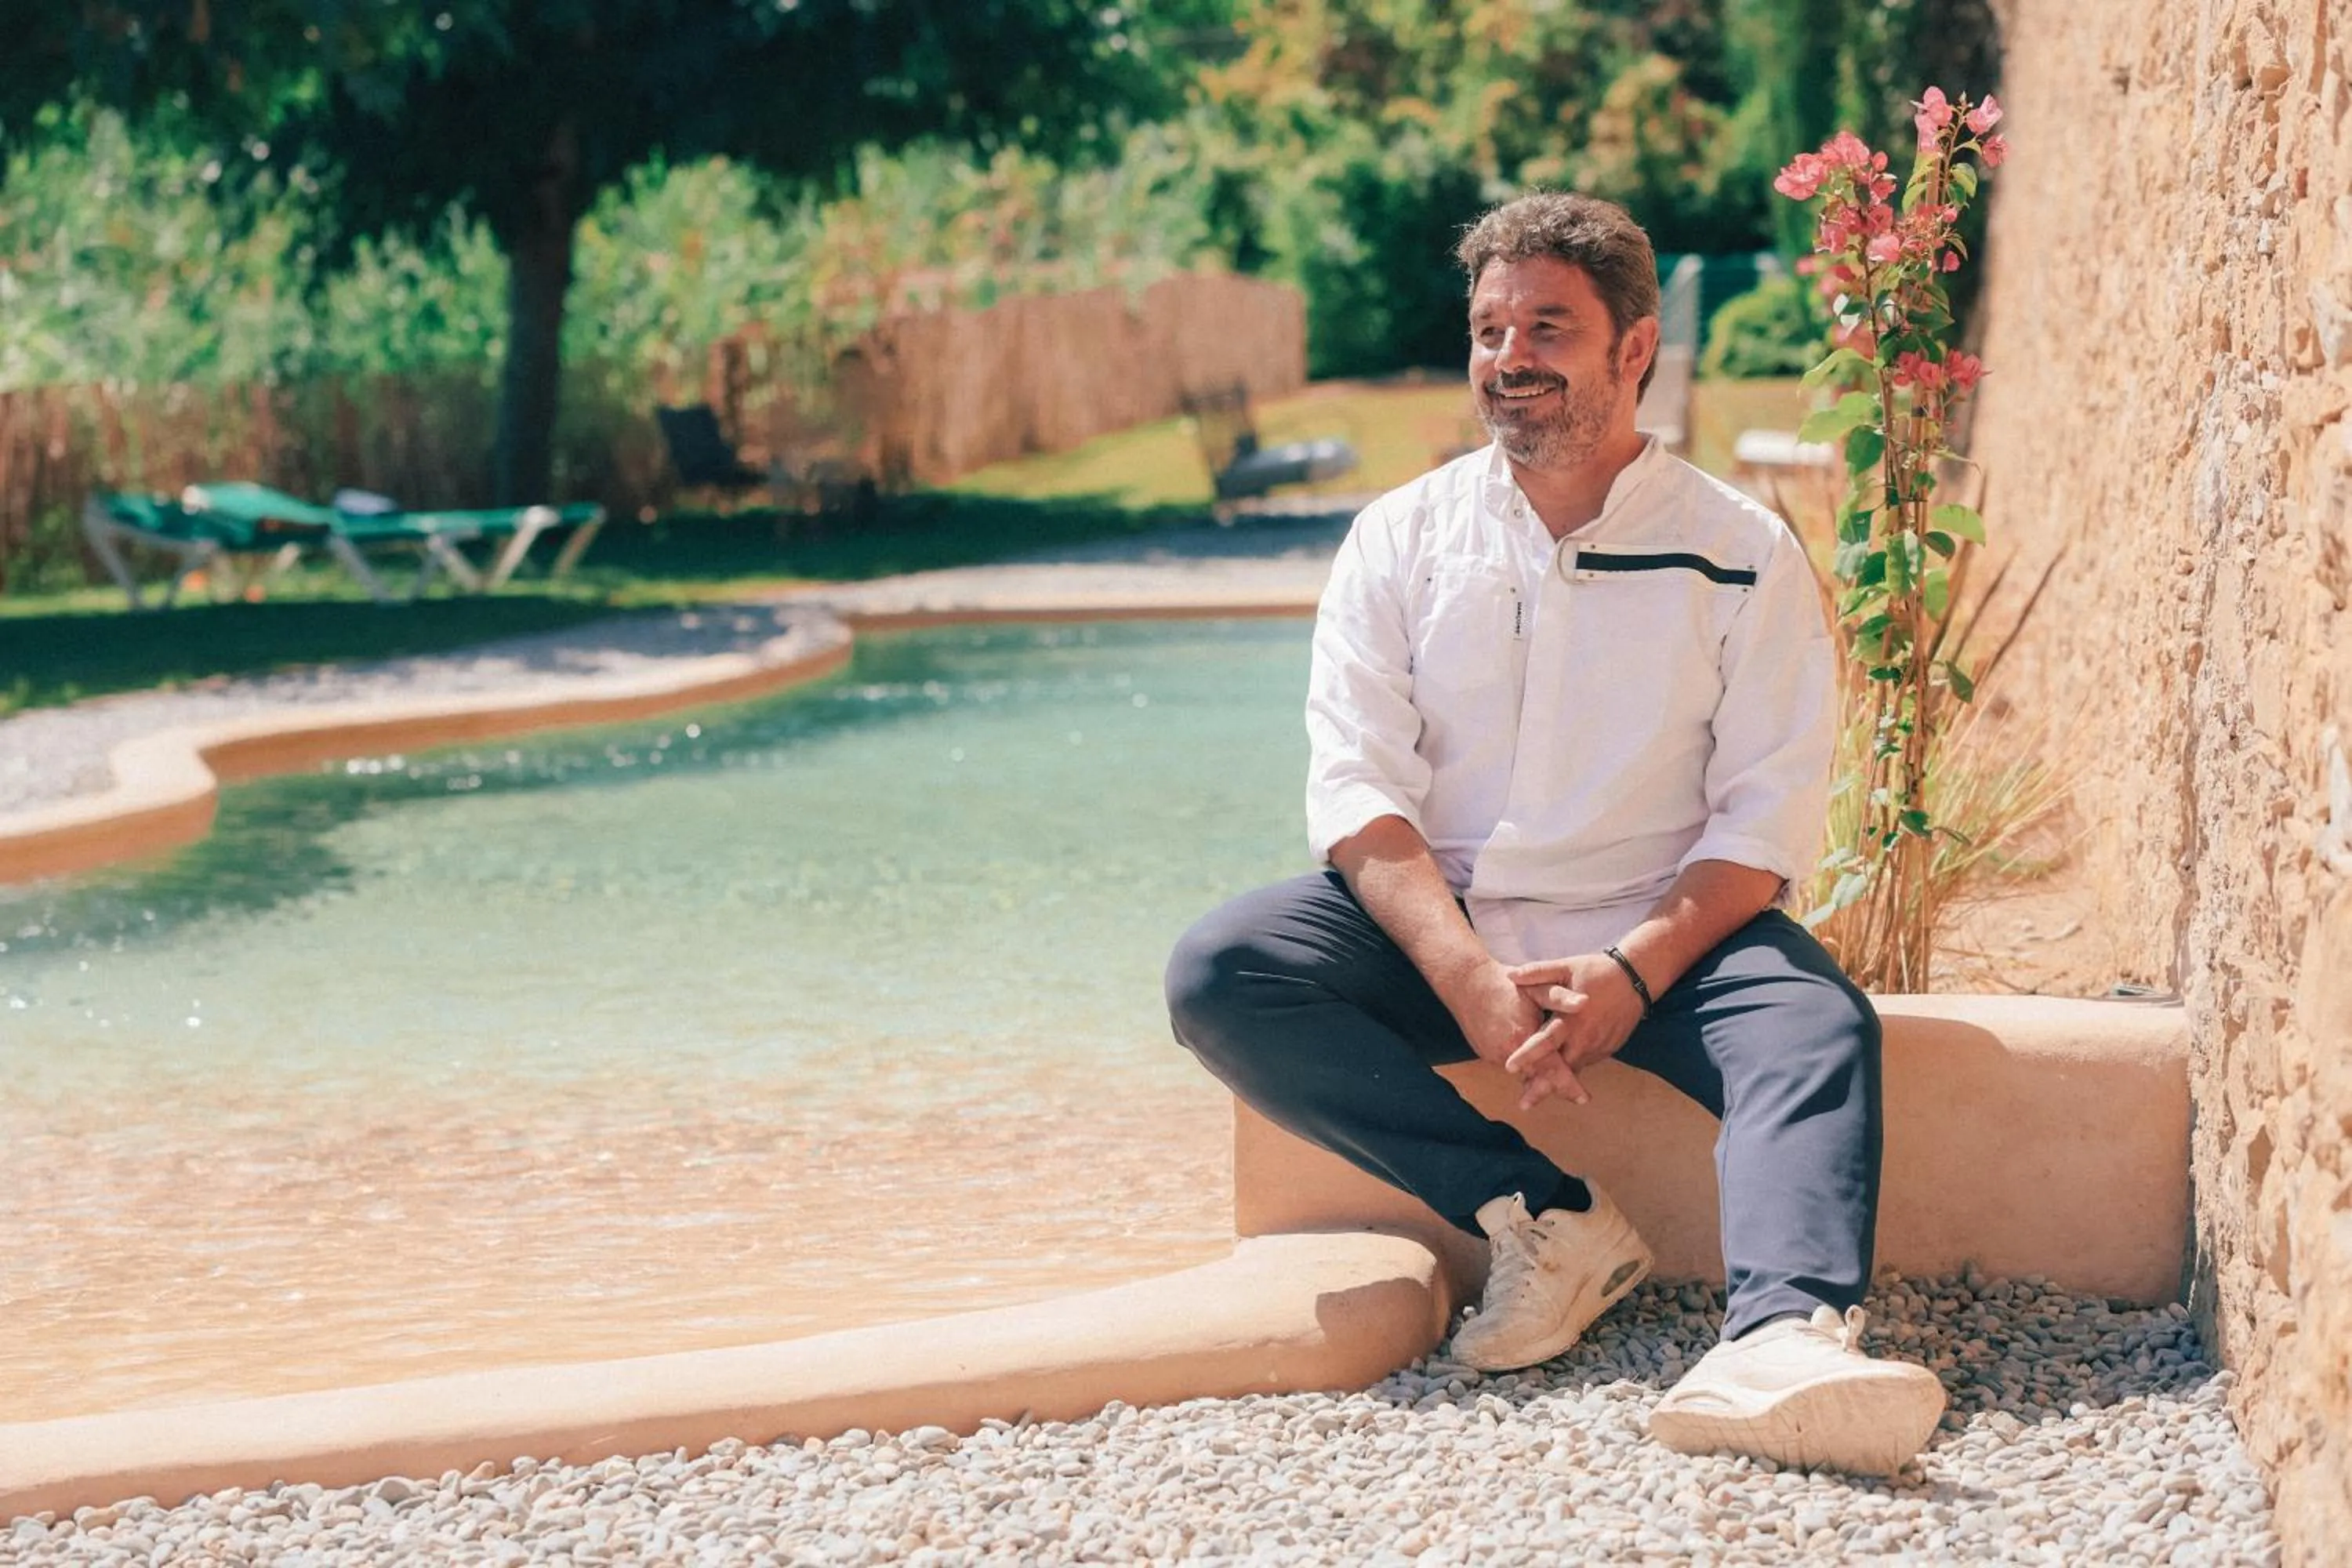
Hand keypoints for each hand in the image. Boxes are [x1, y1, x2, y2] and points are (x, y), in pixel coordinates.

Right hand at [1436, 957, 1592, 1109]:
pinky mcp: (1487, 1054)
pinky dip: (1524, 1065)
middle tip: (1579, 1098)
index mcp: (1523, 1036)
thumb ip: (1560, 998)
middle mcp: (1507, 1052)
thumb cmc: (1506, 985)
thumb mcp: (1536, 987)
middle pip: (1537, 1077)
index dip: (1569, 1084)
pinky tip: (1534, 1060)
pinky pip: (1511, 1064)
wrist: (1466, 983)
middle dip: (1557, 1086)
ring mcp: (1494, 1055)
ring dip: (1540, 1075)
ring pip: (1524, 1072)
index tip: (1584, 1099)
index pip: (1550, 1068)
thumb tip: (1585, 1003)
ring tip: (1560, 1079)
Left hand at [1501, 952, 1647, 1108]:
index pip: (1546, 1041)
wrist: (1635, 979)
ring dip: (1556, 1084)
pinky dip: (1570, 1073)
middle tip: (1524, 1104)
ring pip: (1573, 1071)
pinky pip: (1584, 1064)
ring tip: (1533, 1097)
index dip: (1527, 1055)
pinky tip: (1557, 1081)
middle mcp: (1584, 1038)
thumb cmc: (1596, 971)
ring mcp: (1597, 1047)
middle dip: (1541, 1086)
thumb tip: (1510, 975)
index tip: (1508, 1067)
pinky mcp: (1606, 1050)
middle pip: (1560, 1068)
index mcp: (1571, 1019)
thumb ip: (1538, 973)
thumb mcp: (1566, 967)